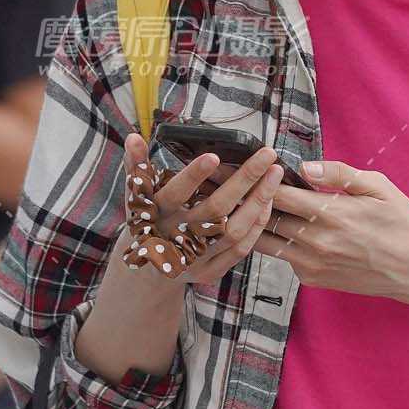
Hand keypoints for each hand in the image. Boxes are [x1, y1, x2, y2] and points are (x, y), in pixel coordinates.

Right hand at [121, 134, 285, 290]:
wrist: (148, 271)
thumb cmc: (147, 221)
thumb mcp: (136, 195)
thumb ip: (136, 165)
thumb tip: (133, 136)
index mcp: (157, 213)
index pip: (176, 193)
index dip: (194, 175)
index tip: (214, 156)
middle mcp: (177, 236)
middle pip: (216, 208)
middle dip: (245, 179)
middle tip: (268, 154)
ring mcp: (196, 257)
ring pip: (234, 230)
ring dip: (258, 201)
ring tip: (274, 175)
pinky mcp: (211, 271)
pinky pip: (240, 249)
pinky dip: (257, 226)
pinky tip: (268, 203)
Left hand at [259, 161, 408, 300]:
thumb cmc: (400, 223)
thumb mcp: (378, 187)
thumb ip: (339, 173)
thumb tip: (304, 167)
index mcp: (330, 213)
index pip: (277, 193)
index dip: (261, 179)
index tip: (255, 171)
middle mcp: (317, 240)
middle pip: (265, 216)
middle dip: (253, 200)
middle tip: (245, 187)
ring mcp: (312, 263)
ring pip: (265, 241)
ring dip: (257, 224)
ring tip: (253, 209)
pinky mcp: (313, 278)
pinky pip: (282, 259)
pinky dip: (278, 244)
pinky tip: (283, 231)